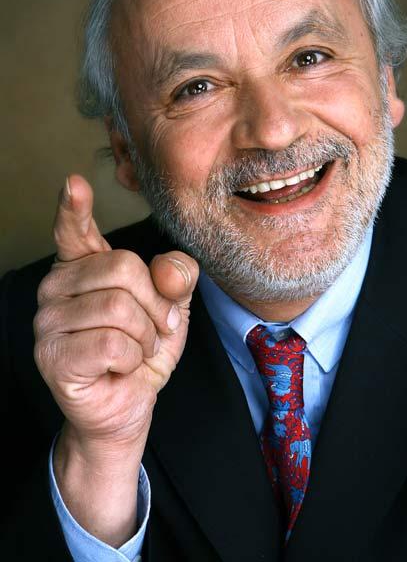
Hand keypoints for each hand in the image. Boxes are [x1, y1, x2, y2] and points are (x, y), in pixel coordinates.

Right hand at [34, 173, 197, 453]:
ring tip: (135, 350)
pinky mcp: (51, 355)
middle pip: (123, 268)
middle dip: (155, 305)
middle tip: (154, 330)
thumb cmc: (142, 350)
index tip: (74, 183)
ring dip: (145, 336)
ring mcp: (47, 321)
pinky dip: (132, 358)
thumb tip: (167, 270)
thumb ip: (176, 278)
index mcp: (83, 266)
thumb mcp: (172, 308)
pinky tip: (120, 367)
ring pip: (119, 307)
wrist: (127, 406)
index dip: (74, 207)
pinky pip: (112, 342)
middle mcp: (56, 286)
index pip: (73, 230)